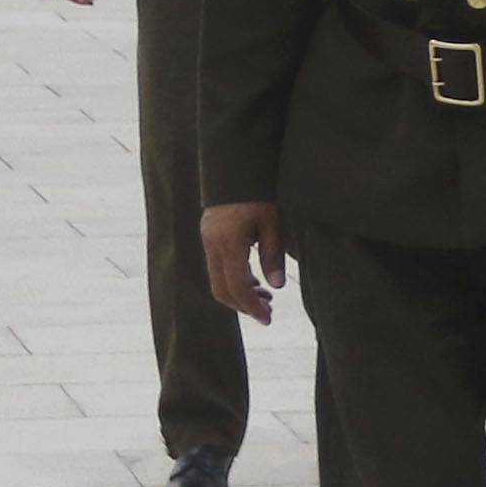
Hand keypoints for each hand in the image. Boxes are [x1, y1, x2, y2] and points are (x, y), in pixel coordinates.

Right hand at [202, 203, 285, 322]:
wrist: (234, 169)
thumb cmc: (258, 194)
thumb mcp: (272, 223)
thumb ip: (272, 255)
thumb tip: (277, 287)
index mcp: (228, 243)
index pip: (237, 286)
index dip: (251, 305)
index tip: (267, 317)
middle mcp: (213, 245)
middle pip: (222, 289)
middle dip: (243, 306)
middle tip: (267, 314)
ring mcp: (208, 241)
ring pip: (217, 280)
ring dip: (239, 294)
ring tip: (265, 298)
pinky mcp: (209, 237)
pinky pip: (217, 268)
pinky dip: (233, 280)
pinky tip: (254, 281)